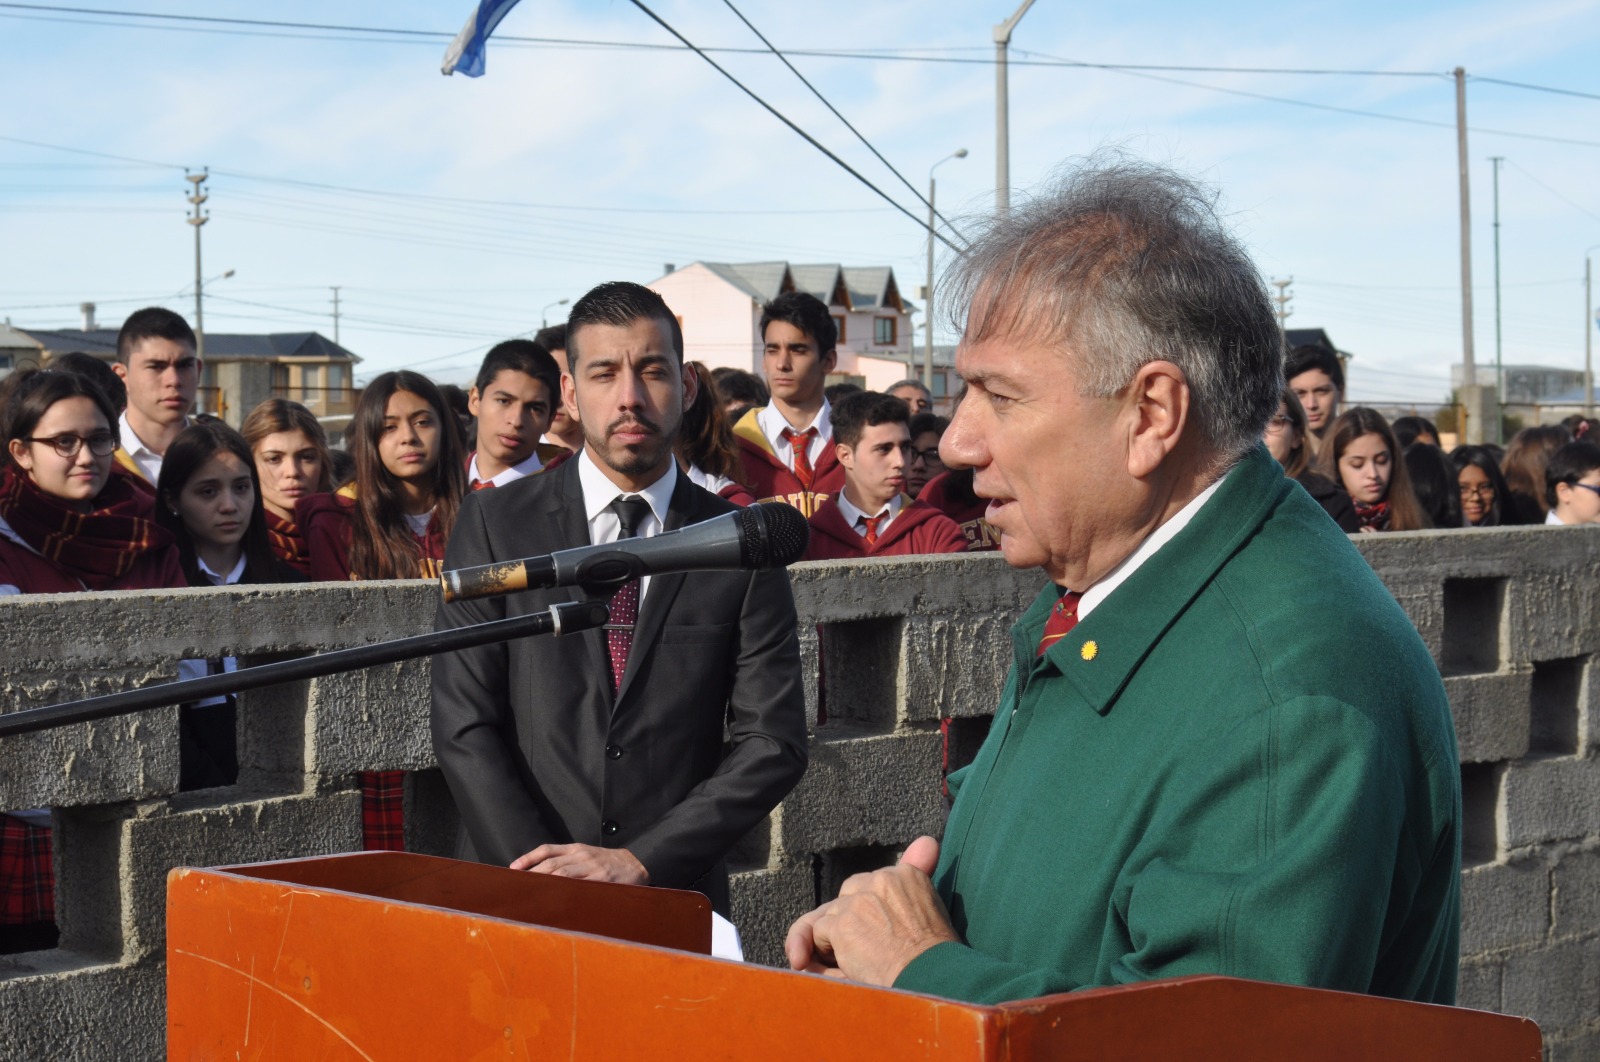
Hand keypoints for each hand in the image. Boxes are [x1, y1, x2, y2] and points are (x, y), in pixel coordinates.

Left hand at [509, 843, 648, 884]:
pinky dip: (563, 893)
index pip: (547, 850)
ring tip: (528, 894)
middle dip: (531, 875)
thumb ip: (568, 860)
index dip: (528, 858)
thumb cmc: (608, 862)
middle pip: (550, 864)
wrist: (637, 865)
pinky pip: (578, 887)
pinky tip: (552, 901)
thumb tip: (542, 873)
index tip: (513, 868)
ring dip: (542, 884)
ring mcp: (591, 867)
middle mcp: (581, 855)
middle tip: (515, 886)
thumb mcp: (587, 855)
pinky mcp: (600, 880)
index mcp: (576, 848)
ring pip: (561, 874)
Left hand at [783, 836, 956, 985]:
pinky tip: (849, 964)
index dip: (873, 909)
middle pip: (848, 894)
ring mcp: (860, 900)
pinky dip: (826, 950)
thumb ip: (921, 870)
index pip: (875, 883)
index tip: (889, 931)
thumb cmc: (937, 955)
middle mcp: (881, 879)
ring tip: (860, 959)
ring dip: (837, 938)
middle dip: (850, 920)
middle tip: (868, 949)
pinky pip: (819, 931)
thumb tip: (927, 840)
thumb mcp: (932, 905)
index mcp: (906, 875)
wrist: (933, 979)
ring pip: (832, 913)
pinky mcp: (843, 923)